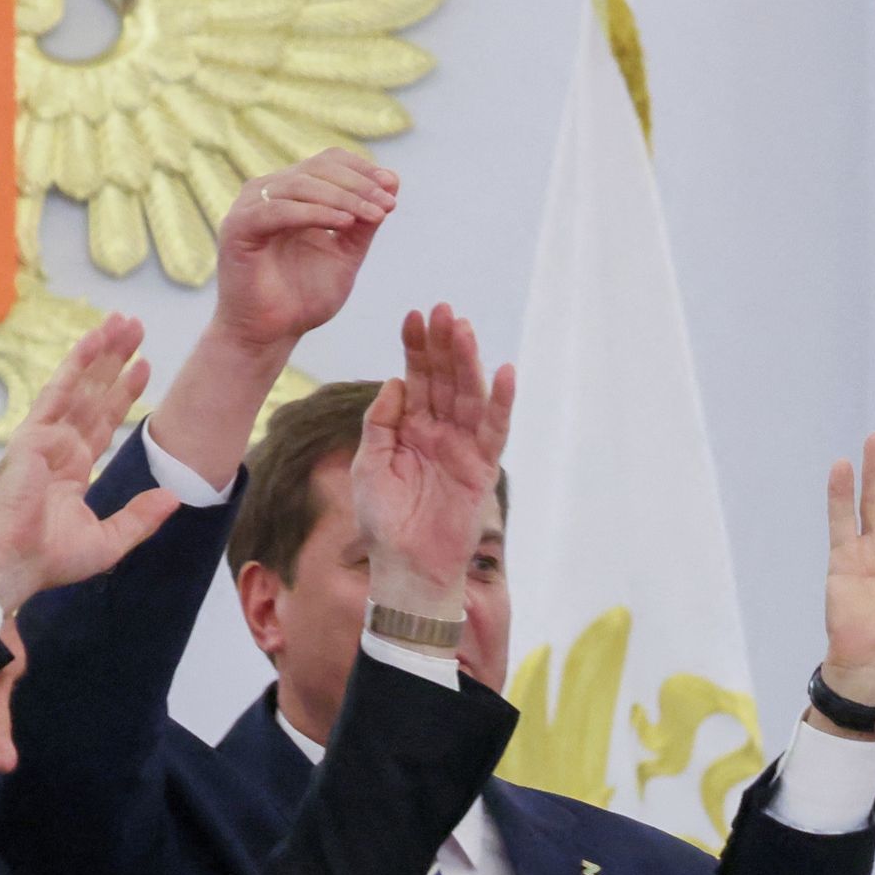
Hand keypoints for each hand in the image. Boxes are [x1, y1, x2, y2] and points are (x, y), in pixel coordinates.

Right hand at [0, 314, 178, 611]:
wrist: (14, 565)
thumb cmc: (50, 559)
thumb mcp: (111, 540)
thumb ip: (141, 517)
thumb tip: (174, 497)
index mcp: (72, 467)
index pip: (103, 419)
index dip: (124, 392)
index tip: (144, 365)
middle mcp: (58, 446)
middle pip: (94, 393)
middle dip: (115, 359)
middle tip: (135, 326)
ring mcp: (44, 436)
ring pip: (80, 384)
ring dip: (101, 352)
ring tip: (123, 322)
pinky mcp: (32, 435)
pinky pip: (59, 392)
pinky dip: (77, 365)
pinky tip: (94, 340)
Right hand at [207, 150, 395, 354]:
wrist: (272, 333)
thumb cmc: (304, 296)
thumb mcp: (346, 254)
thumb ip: (365, 222)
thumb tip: (392, 182)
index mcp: (292, 193)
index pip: (328, 162)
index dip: (361, 169)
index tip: (393, 187)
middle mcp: (268, 192)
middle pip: (317, 169)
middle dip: (358, 184)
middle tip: (388, 203)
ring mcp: (249, 207)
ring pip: (299, 186)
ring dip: (343, 198)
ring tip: (375, 215)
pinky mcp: (238, 229)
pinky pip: (277, 211)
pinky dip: (313, 213)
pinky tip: (343, 223)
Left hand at [351, 304, 514, 621]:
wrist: (403, 565)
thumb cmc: (383, 520)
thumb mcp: (369, 464)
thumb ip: (380, 423)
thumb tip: (397, 382)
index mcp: (411, 427)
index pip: (417, 377)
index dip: (417, 347)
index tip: (414, 315)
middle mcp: (440, 432)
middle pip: (445, 379)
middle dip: (444, 345)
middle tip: (443, 309)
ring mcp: (463, 448)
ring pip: (469, 396)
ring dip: (468, 362)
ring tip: (463, 328)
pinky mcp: (482, 469)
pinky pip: (495, 430)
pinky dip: (501, 402)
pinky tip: (505, 372)